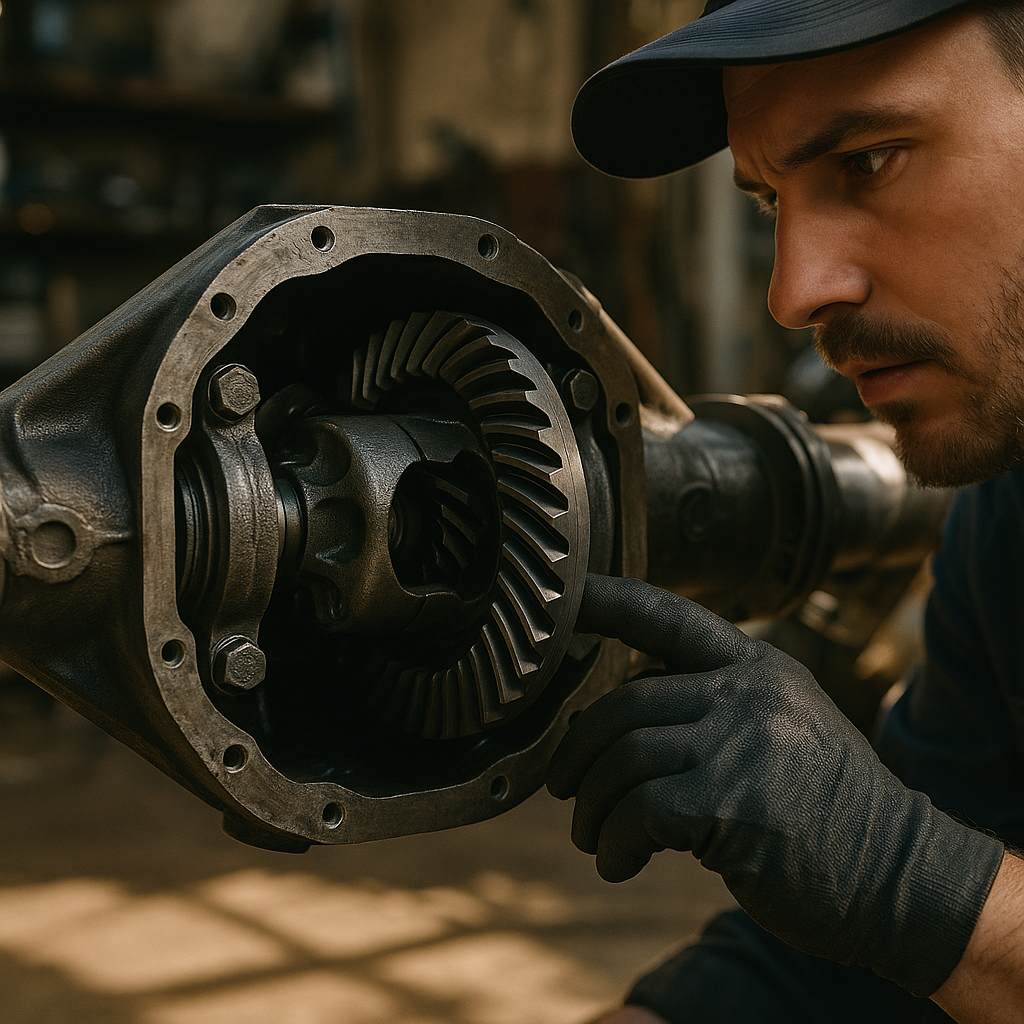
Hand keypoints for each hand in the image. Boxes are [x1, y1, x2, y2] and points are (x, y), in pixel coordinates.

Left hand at [548, 574, 1003, 995]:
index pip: (669, 617)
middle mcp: (747, 693)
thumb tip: (623, 722)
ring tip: (594, 838)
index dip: (612, 601)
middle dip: (579, 751)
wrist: (899, 876)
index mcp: (757, 667)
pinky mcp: (731, 802)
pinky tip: (619, 862)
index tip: (570, 597)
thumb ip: (714, 708)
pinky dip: (615, 842)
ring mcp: (741, 743)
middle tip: (567, 788)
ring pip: (622, 759)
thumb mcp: (784, 727)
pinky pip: (638, 812)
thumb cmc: (828, 808)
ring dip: (594, 807)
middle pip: (623, 704)